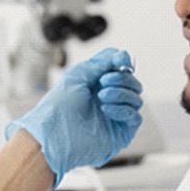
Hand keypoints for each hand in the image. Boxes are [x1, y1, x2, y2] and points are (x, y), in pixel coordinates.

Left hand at [5, 48, 142, 186]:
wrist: (53, 134)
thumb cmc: (59, 106)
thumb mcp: (78, 74)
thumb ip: (102, 62)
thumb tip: (124, 56)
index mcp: (97, 84)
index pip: (120, 68)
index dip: (123, 62)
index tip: (121, 60)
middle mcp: (108, 99)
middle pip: (132, 82)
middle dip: (121, 78)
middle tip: (104, 81)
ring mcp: (115, 116)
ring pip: (136, 98)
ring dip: (120, 93)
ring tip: (101, 97)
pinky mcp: (121, 133)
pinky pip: (135, 116)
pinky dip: (123, 109)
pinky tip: (106, 109)